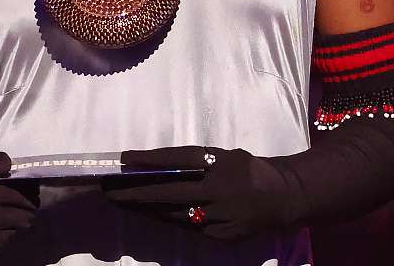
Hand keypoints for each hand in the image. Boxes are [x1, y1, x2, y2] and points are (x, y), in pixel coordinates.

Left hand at [103, 146, 294, 240]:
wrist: (284, 196)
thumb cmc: (247, 170)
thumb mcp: (223, 156)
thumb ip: (195, 161)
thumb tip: (155, 164)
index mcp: (220, 163)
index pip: (177, 160)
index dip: (149, 159)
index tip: (122, 159)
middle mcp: (219, 190)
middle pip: (170, 191)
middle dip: (137, 192)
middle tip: (109, 189)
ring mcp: (221, 216)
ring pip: (174, 214)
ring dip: (146, 209)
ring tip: (121, 202)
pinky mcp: (222, 236)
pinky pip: (188, 228)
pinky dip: (166, 220)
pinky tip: (148, 214)